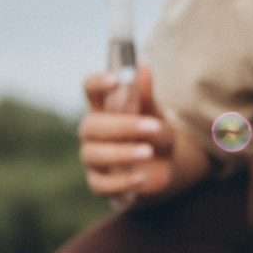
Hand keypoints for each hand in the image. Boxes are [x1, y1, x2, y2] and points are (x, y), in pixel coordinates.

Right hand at [80, 65, 177, 199]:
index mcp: (103, 107)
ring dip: (122, 153)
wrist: (162, 167)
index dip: (98, 82)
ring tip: (148, 152)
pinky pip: (101, 184)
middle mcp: (92, 131)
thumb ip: (147, 96)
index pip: (90, 89)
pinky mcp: (98, 182)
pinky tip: (141, 178)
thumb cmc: (153, 135)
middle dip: (122, 126)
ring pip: (94, 154)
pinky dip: (121, 182)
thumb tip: (143, 67)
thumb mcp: (155, 115)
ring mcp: (92, 157)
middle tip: (151, 127)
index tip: (116, 79)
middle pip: (92, 125)